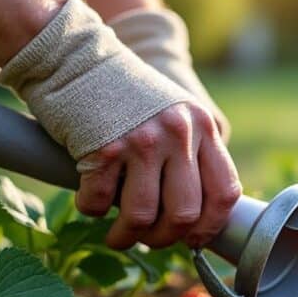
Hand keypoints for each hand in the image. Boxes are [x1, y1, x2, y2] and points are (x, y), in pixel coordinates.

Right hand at [74, 102, 241, 250]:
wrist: (72, 57)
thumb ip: (189, 152)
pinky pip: (101, 203)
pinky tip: (90, 201)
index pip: (225, 191)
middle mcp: (179, 134)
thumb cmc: (121, 94)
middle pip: (185, 213)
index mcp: (202, 126)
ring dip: (126, 236)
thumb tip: (194, 217)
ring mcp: (143, 141)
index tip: (193, 240)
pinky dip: (92, 210)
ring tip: (117, 236)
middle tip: (148, 239)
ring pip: (142, 216)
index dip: (210, 226)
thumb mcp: (172, 112)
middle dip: (164, 238)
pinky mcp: (104, 149)